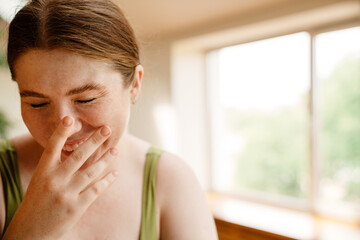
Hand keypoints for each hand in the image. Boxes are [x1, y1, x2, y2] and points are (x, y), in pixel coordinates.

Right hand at [3, 116, 118, 239]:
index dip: (61, 132)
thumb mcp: (40, 181)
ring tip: (115, 150)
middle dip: (95, 141)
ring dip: (105, 160)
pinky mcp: (76, 207)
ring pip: (91, 172)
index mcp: (43, 171)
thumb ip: (56, 167)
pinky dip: (107, 180)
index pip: (53, 147)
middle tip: (107, 129)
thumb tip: (79, 151)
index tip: (70, 119)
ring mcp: (66, 194)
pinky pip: (96, 190)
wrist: (30, 231)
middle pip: (78, 156)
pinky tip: (115, 173)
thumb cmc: (37, 201)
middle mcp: (54, 180)